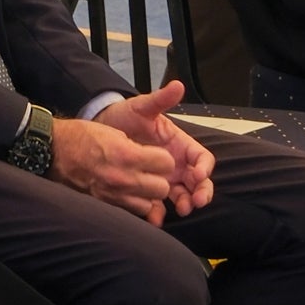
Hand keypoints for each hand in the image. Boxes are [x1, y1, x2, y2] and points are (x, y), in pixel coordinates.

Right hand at [52, 115, 181, 223]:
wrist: (51, 151)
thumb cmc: (79, 138)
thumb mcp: (113, 132)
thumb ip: (137, 147)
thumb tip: (154, 157)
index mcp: (126, 154)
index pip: (167, 163)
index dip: (162, 159)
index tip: (155, 157)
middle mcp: (122, 178)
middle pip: (162, 187)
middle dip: (158, 179)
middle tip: (148, 172)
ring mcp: (113, 195)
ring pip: (149, 204)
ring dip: (146, 195)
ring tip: (136, 184)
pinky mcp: (104, 205)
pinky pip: (132, 212)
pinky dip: (132, 204)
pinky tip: (125, 194)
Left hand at [90, 80, 214, 215]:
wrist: (101, 128)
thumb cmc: (125, 116)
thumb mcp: (142, 107)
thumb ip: (160, 100)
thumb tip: (177, 86)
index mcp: (180, 145)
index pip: (202, 158)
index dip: (204, 167)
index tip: (197, 174)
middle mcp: (176, 163)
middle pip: (199, 181)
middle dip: (202, 191)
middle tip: (197, 201)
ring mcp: (164, 177)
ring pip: (183, 194)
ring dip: (186, 203)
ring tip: (182, 209)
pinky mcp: (148, 186)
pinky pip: (159, 203)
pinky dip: (161, 212)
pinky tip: (157, 218)